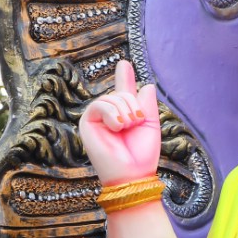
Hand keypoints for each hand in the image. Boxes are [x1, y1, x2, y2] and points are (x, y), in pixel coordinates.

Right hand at [79, 60, 161, 186]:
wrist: (132, 173)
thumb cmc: (142, 154)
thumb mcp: (150, 125)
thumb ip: (147, 105)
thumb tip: (147, 84)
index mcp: (125, 115)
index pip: (124, 92)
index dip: (124, 77)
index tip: (124, 63)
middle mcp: (110, 115)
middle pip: (122, 92)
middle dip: (133, 104)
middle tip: (136, 122)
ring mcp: (97, 118)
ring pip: (111, 97)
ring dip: (125, 110)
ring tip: (128, 127)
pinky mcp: (87, 123)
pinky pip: (99, 104)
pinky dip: (113, 114)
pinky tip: (118, 127)